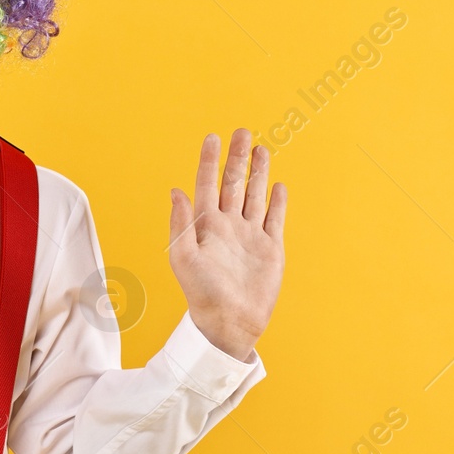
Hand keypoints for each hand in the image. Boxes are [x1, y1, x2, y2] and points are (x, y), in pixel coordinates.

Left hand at [168, 130, 286, 361]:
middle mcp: (228, 225)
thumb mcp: (182, 257)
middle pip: (233, 183)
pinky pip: (274, 219)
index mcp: (205, 224)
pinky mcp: (270, 248)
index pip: (206, 184)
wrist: (229, 322)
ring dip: (258, 173)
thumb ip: (180, 223)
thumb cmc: (201, 292)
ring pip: (255, 195)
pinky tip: (277, 185)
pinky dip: (277, 201)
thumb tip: (175, 191)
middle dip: (238, 158)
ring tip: (262, 148)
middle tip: (242, 131)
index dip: (209, 161)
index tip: (212, 137)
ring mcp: (250, 235)